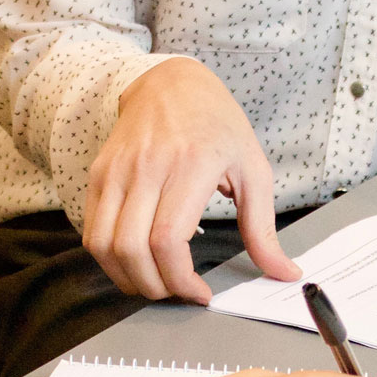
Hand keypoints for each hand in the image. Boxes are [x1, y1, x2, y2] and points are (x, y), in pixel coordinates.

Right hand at [83, 58, 300, 303]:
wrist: (171, 83)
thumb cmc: (217, 125)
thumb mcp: (253, 169)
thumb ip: (264, 228)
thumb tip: (284, 272)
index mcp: (191, 165)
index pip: (168, 239)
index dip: (180, 279)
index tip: (200, 293)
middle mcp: (147, 167)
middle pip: (132, 249)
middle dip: (154, 287)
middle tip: (177, 293)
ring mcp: (116, 170)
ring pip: (104, 245)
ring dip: (127, 278)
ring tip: (155, 283)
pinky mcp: (98, 174)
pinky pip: (92, 231)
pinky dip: (109, 259)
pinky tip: (135, 262)